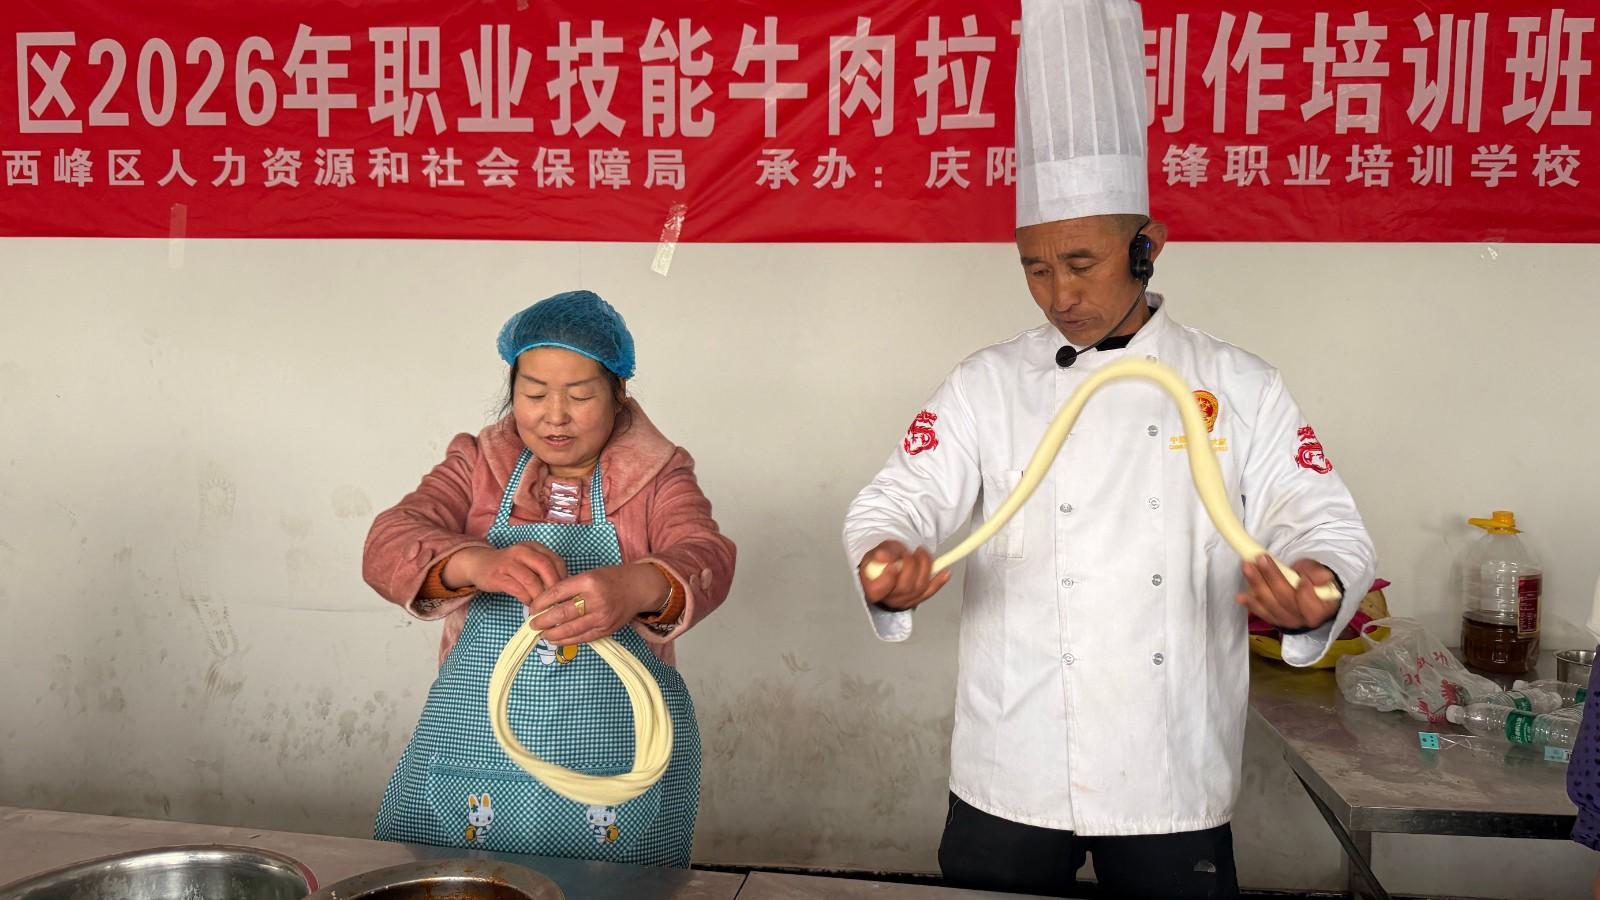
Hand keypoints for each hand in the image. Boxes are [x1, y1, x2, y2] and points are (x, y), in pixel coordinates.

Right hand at [444, 542, 567, 602]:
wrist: (479, 564)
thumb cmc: (509, 566)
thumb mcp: (528, 562)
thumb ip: (543, 571)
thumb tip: (563, 591)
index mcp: (534, 547)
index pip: (556, 560)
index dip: (564, 578)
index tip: (566, 593)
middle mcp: (522, 551)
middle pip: (546, 567)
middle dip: (554, 587)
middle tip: (557, 603)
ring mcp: (509, 562)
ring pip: (531, 580)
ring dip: (540, 597)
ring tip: (543, 607)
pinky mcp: (498, 576)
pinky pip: (518, 589)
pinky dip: (527, 599)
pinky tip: (529, 605)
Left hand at [524, 563, 668, 646]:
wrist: (638, 588)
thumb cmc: (611, 579)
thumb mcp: (589, 575)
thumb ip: (570, 588)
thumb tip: (545, 603)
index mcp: (588, 581)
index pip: (557, 593)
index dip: (541, 602)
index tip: (532, 608)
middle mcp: (595, 599)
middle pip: (561, 614)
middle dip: (542, 621)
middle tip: (532, 624)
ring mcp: (602, 616)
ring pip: (570, 629)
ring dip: (552, 634)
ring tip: (542, 634)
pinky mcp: (606, 629)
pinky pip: (582, 638)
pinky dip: (567, 641)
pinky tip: (556, 640)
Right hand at [859, 540, 950, 611]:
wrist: (886, 568)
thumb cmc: (879, 562)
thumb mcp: (875, 553)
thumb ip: (881, 553)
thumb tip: (884, 556)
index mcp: (873, 589)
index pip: (879, 589)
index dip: (887, 578)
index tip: (892, 565)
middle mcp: (889, 599)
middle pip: (904, 588)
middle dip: (910, 566)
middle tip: (909, 552)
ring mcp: (904, 601)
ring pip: (920, 588)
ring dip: (925, 567)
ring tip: (921, 552)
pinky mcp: (917, 599)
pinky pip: (930, 591)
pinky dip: (939, 581)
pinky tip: (946, 572)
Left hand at [1236, 556, 1338, 629]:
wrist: (1310, 594)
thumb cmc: (1317, 582)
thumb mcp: (1322, 574)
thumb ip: (1318, 575)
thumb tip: (1316, 577)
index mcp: (1321, 610)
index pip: (1312, 607)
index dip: (1306, 594)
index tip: (1302, 578)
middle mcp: (1303, 619)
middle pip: (1286, 601)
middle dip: (1272, 579)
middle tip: (1261, 559)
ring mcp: (1286, 621)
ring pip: (1270, 605)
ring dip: (1257, 585)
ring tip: (1247, 567)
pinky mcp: (1273, 618)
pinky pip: (1261, 611)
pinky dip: (1250, 603)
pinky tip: (1240, 595)